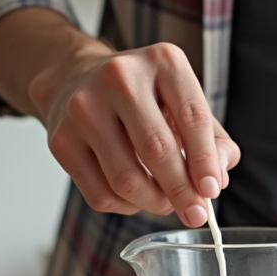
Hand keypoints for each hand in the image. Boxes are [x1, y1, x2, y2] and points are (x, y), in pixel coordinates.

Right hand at [28, 40, 239, 226]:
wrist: (77, 80)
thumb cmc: (145, 99)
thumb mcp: (186, 105)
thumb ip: (214, 142)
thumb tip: (215, 182)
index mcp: (162, 62)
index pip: (192, 117)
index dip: (205, 161)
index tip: (211, 191)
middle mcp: (119, 77)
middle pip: (157, 150)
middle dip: (181, 191)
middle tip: (195, 213)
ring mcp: (84, 107)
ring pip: (127, 180)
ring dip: (154, 203)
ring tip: (165, 202)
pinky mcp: (61, 139)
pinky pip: (100, 194)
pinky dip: (126, 206)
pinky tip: (135, 196)